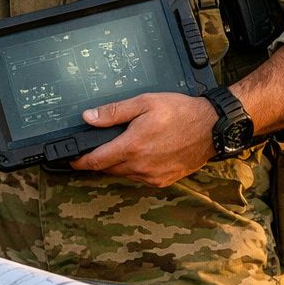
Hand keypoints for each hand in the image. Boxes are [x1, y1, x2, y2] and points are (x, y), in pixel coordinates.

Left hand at [68, 92, 217, 186]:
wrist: (212, 128)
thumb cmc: (180, 112)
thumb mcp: (144, 103)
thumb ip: (113, 112)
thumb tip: (88, 117)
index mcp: (132, 146)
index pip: (96, 160)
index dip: (79, 161)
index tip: (71, 159)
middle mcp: (140, 166)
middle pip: (108, 168)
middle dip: (100, 159)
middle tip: (102, 145)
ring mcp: (152, 176)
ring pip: (124, 174)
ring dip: (119, 164)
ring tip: (127, 146)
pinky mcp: (163, 181)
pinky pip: (140, 177)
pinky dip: (135, 168)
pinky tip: (144, 154)